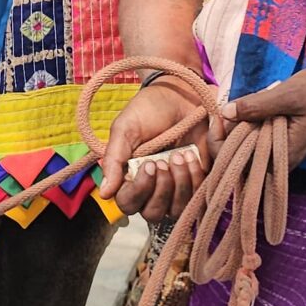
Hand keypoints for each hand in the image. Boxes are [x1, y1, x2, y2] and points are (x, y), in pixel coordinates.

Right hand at [98, 82, 213, 223]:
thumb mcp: (126, 128)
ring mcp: (177, 186)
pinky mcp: (199, 179)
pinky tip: (192, 154)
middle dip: (161, 189)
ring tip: (180, 155)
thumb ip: (115, 159)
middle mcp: (153, 187)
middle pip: (154, 213)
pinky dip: (197, 175)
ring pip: (178, 209)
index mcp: (130, 177)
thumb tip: (105, 194)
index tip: (148, 165)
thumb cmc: (148, 110)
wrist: (181, 93)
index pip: (128, 203)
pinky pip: (200, 194)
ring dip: (181, 184)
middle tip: (164, 161)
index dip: (138, 191)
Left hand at [222, 66, 305, 167]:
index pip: (237, 163)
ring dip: (236, 131)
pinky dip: (249, 128)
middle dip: (225, 136)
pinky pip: (258, 142)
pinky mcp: (284, 144)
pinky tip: (249, 110)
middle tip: (224, 110)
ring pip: (247, 151)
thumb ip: (257, 105)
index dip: (220, 143)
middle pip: (238, 160)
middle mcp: (280, 160)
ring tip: (237, 108)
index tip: (219, 117)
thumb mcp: (288, 94)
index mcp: (281, 154)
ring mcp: (282, 153)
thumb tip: (226, 112)